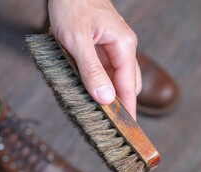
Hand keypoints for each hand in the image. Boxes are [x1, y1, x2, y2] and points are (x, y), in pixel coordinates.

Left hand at [48, 0, 141, 119]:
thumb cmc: (72, 6)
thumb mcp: (77, 40)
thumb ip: (91, 70)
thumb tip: (105, 98)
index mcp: (123, 45)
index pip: (129, 85)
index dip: (129, 109)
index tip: (128, 130)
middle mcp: (122, 48)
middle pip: (126, 84)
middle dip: (120, 104)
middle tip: (109, 126)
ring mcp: (112, 48)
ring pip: (115, 79)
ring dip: (108, 95)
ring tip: (99, 114)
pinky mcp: (101, 48)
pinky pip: (104, 71)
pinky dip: (99, 84)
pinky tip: (89, 93)